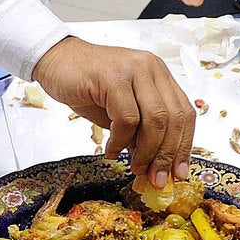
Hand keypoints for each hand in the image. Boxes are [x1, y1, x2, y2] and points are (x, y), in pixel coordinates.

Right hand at [32, 37, 196, 186]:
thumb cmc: (87, 85)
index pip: (184, 112)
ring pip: (154, 119)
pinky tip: (112, 151)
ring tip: (135, 167)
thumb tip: (155, 163)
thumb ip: (140, 131)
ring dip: (146, 151)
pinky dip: (121, 141)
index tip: (179, 172)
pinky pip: (126, 118)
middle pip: (174, 118)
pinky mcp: (113, 76)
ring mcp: (133, 69)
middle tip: (156, 177)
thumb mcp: (120, 110)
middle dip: (167, 154)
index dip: (184, 145)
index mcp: (159, 74)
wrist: (55, 61)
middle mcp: (151, 67)